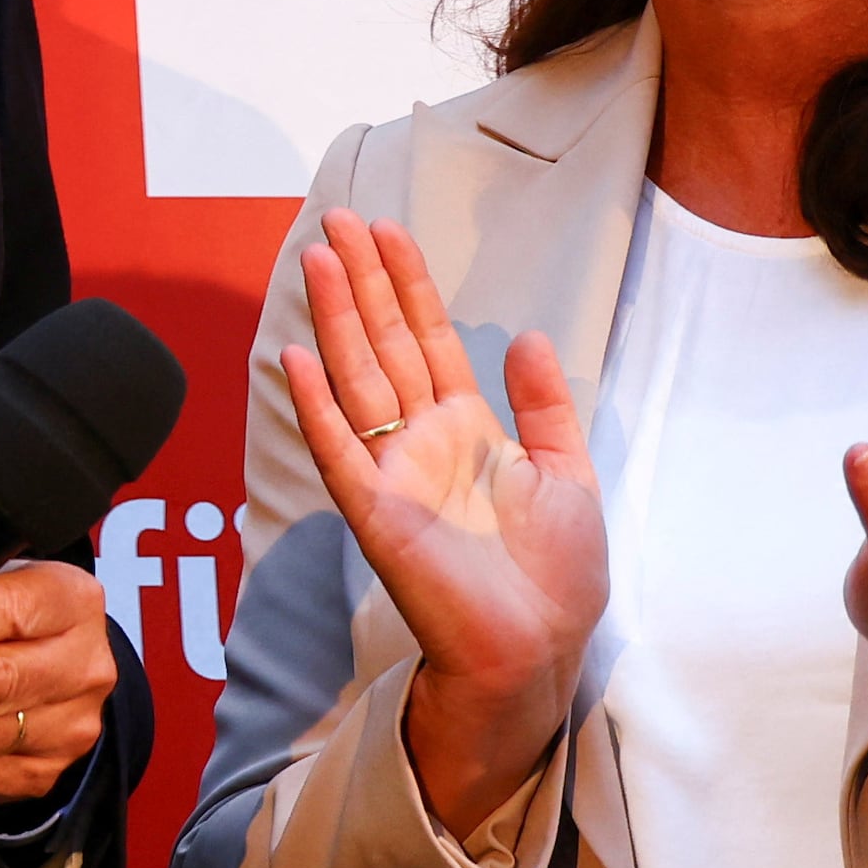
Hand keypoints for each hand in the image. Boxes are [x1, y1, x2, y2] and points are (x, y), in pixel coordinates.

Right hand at [278, 211, 607, 841]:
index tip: (388, 231)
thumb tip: (527, 334)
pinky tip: (299, 357)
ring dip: (334, 320)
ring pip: (357, 379)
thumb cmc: (554, 578)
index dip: (408, 285)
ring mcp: (394, 473)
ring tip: (317, 259)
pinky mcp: (377, 513)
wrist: (539, 648)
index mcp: (467, 430)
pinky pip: (340, 450)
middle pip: (383, 344)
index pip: (429, 339)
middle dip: (362, 281)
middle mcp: (423, 442)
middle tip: (336, 219)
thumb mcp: (569, 475)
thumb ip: (543, 406)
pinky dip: (317, 406)